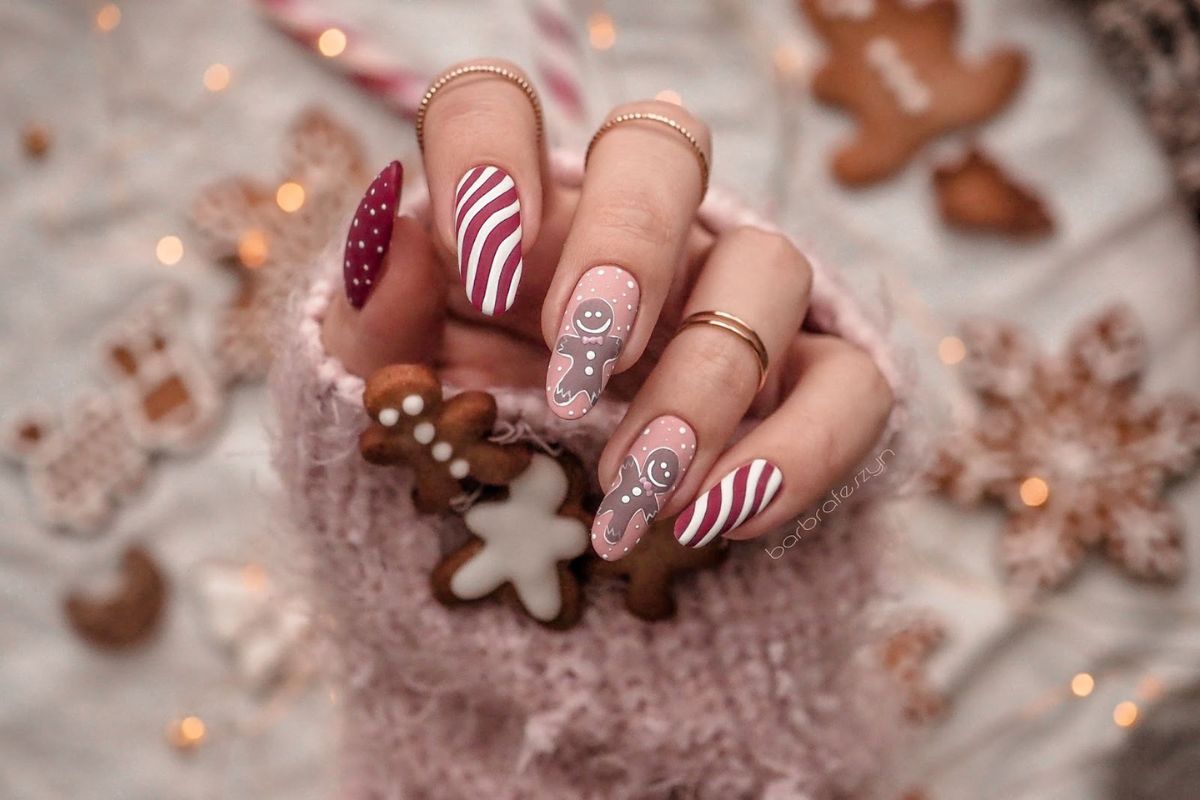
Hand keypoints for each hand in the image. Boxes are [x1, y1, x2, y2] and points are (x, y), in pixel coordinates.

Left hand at [322, 59, 892, 557]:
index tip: (479, 265)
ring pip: (766, 268)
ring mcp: (731, 302)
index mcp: (514, 218)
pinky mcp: (811, 383)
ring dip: (703, 384)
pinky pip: (850, 388)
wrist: (550, 561)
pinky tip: (721, 520)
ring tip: (637, 492)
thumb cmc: (466, 454)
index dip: (492, 155)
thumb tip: (393, 227)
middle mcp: (632, 235)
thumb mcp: (398, 399)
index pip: (497, 108)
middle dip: (626, 245)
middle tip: (581, 367)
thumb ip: (383, 318)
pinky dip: (795, 454)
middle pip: (662, 149)